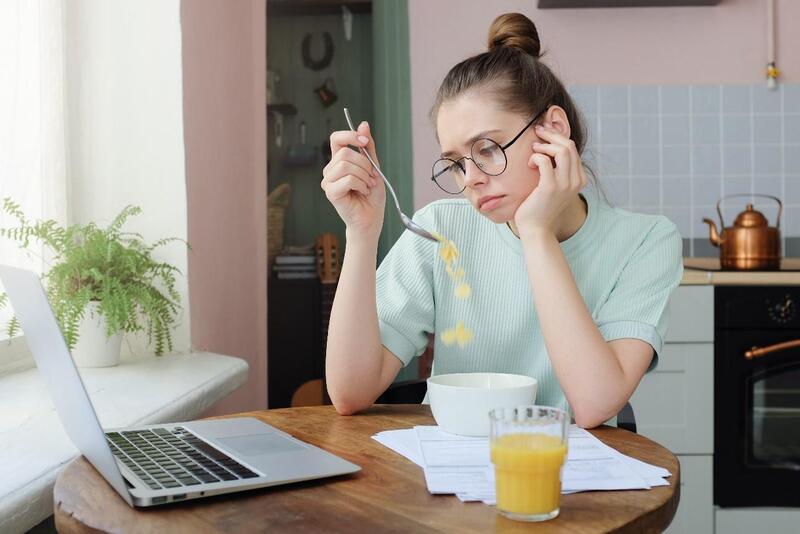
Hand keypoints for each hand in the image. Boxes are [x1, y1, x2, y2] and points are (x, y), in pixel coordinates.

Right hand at [321, 121, 385, 240]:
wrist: (371, 218)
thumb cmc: (371, 196)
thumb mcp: (374, 166)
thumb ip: (368, 148)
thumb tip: (363, 124)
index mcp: (339, 161)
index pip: (336, 138)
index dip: (350, 135)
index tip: (364, 142)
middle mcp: (331, 169)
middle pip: (346, 152)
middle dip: (365, 164)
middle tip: (372, 177)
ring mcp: (328, 181)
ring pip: (346, 165)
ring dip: (364, 175)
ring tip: (367, 186)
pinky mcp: (330, 192)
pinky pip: (348, 179)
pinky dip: (361, 185)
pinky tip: (362, 192)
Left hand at [513, 123, 587, 236]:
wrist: (536, 230)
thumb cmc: (540, 207)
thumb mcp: (554, 187)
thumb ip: (557, 171)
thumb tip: (547, 150)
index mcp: (579, 180)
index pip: (573, 149)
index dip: (557, 137)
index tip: (544, 134)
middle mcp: (576, 181)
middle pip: (569, 145)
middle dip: (552, 135)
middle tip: (538, 132)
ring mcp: (564, 184)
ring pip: (562, 150)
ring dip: (545, 145)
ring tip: (534, 149)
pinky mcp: (550, 187)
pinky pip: (545, 161)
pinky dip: (536, 157)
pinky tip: (530, 164)